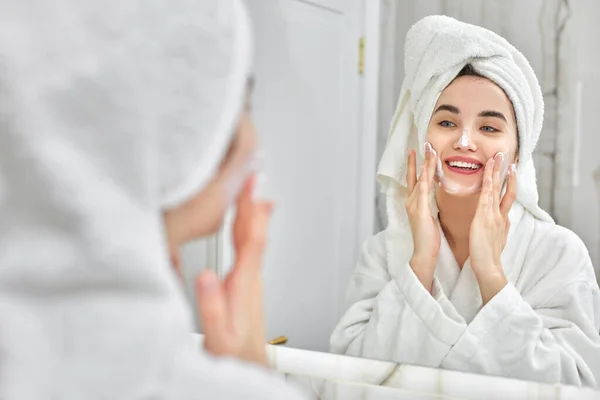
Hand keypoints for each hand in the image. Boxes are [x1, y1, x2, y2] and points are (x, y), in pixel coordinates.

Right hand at [196, 175, 273, 365]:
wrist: (248, 366)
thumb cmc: (233, 353)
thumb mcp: (218, 336)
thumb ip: (211, 307)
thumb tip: (204, 276)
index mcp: (244, 284)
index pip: (251, 239)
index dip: (251, 210)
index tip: (250, 186)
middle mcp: (252, 278)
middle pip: (254, 232)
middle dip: (252, 202)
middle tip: (251, 174)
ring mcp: (251, 279)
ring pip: (253, 237)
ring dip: (252, 211)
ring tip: (251, 188)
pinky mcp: (247, 281)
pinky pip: (250, 245)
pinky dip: (250, 226)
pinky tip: (249, 220)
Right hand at [405, 144, 440, 291]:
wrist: (424, 254)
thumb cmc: (429, 239)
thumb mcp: (430, 219)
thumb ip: (430, 207)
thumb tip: (434, 199)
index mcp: (415, 204)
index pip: (415, 180)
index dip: (416, 166)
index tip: (419, 153)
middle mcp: (412, 201)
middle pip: (414, 175)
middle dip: (417, 160)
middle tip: (423, 144)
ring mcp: (414, 204)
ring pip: (420, 178)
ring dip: (424, 163)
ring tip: (428, 149)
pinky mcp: (419, 209)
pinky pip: (423, 188)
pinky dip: (425, 176)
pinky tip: (428, 167)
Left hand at [469, 153, 516, 303]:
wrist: (488, 267)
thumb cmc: (489, 256)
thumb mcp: (498, 240)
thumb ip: (501, 229)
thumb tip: (504, 222)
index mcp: (502, 220)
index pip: (507, 197)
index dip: (510, 183)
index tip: (510, 170)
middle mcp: (500, 215)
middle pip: (505, 189)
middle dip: (505, 173)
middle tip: (507, 157)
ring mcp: (493, 215)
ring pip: (496, 189)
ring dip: (496, 172)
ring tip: (497, 158)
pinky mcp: (485, 217)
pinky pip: (486, 196)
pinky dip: (487, 183)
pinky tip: (487, 172)